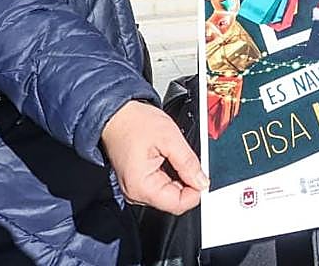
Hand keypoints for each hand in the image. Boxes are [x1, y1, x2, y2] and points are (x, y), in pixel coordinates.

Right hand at [101, 99, 207, 213]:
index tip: (203, 176)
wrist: (115, 114)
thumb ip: (188, 163)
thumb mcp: (169, 138)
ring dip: (178, 176)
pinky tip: (167, 157)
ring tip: (173, 154)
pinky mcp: (137, 181)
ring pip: (168, 192)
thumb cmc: (134, 122)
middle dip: (187, 182)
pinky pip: (160, 184)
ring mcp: (135, 188)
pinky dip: (169, 173)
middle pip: (173, 199)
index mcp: (141, 186)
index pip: (177, 204)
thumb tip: (202, 182)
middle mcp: (135, 192)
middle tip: (188, 159)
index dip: (195, 191)